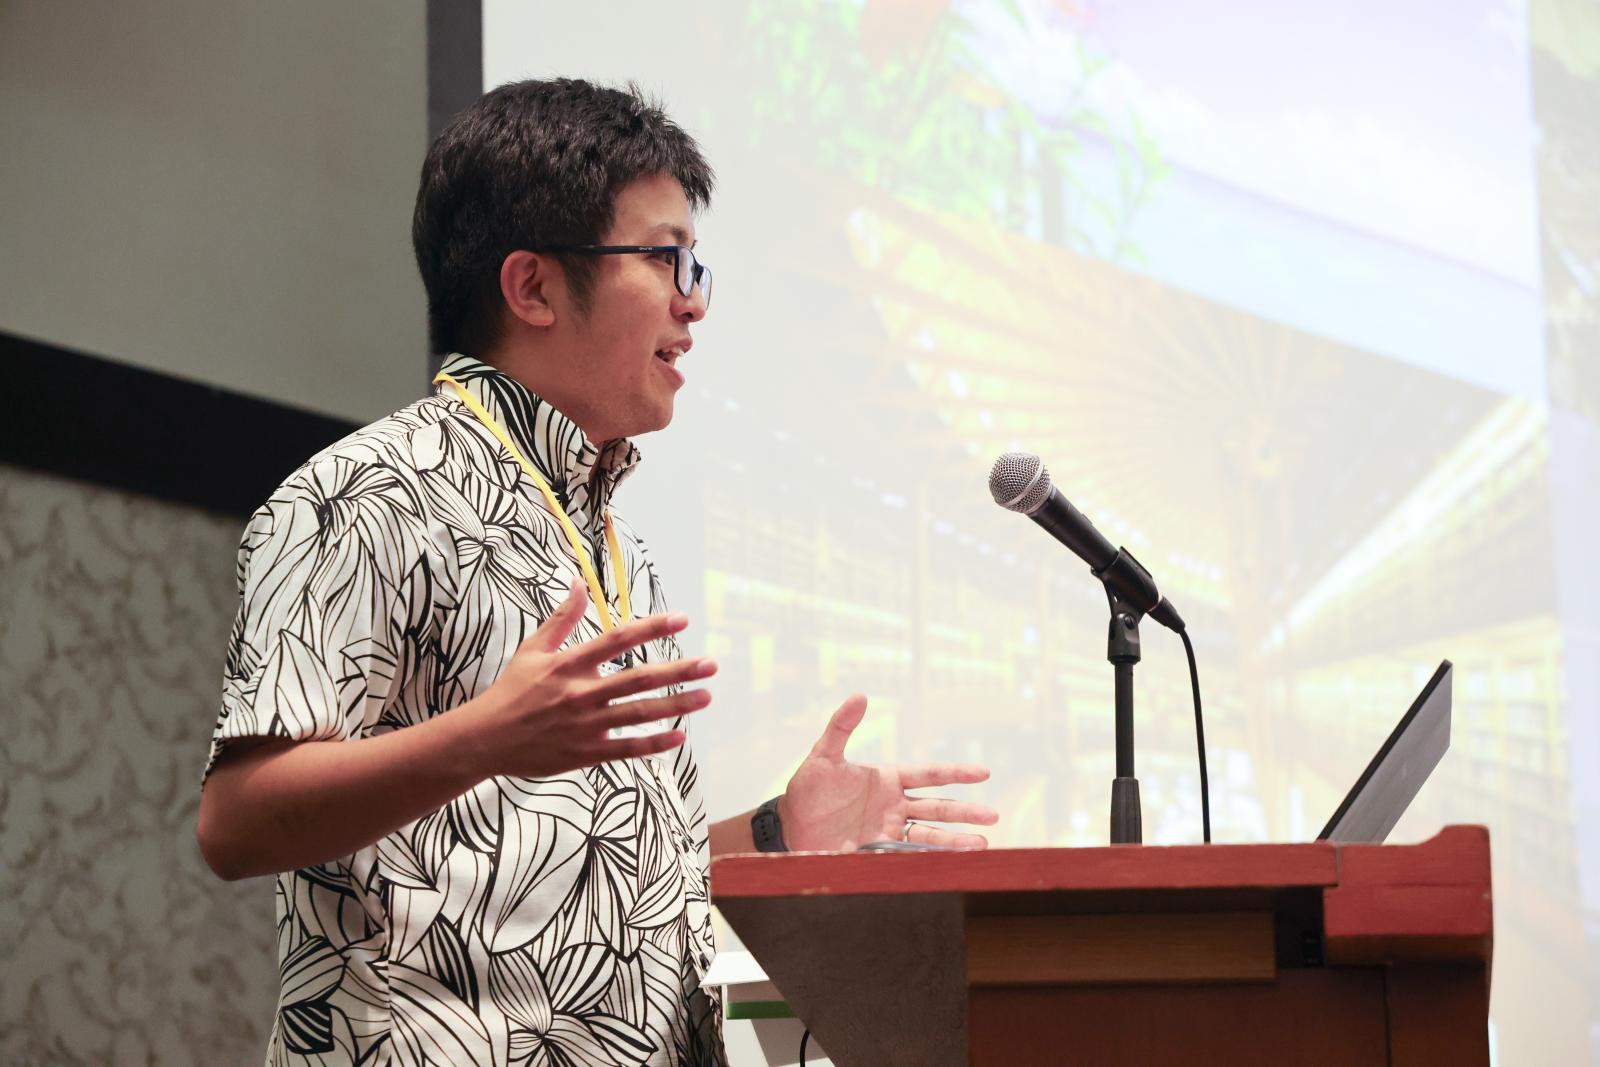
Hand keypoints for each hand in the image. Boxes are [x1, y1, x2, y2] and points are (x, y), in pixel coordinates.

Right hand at [462, 581, 716, 776]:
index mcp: (569, 664)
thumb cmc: (511, 691)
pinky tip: (680, 737)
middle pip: (639, 679)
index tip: (682, 620)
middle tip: (711, 665)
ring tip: (706, 696)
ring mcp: (586, 725)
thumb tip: (577, 582)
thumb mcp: (532, 649)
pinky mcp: (586, 753)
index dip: (652, 628)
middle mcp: (581, 693)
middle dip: (679, 671)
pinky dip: (654, 744)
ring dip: (677, 705)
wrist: (485, 740)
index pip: (618, 640)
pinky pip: (627, 748)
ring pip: (640, 713)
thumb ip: (561, 618)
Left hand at [779, 694, 997, 850]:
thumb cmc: (807, 787)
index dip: (956, 773)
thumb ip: (841, 726)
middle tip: (993, 816)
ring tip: (982, 846)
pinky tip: (951, 863)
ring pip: (929, 833)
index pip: (929, 774)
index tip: (983, 773)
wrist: (790, 826)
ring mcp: (888, 828)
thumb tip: (859, 695)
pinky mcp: (879, 850)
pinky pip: (908, 852)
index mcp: (888, 777)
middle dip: (965, 812)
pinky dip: (929, 857)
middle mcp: (894, 803)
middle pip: (938, 807)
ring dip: (954, 840)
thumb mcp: (823, 754)